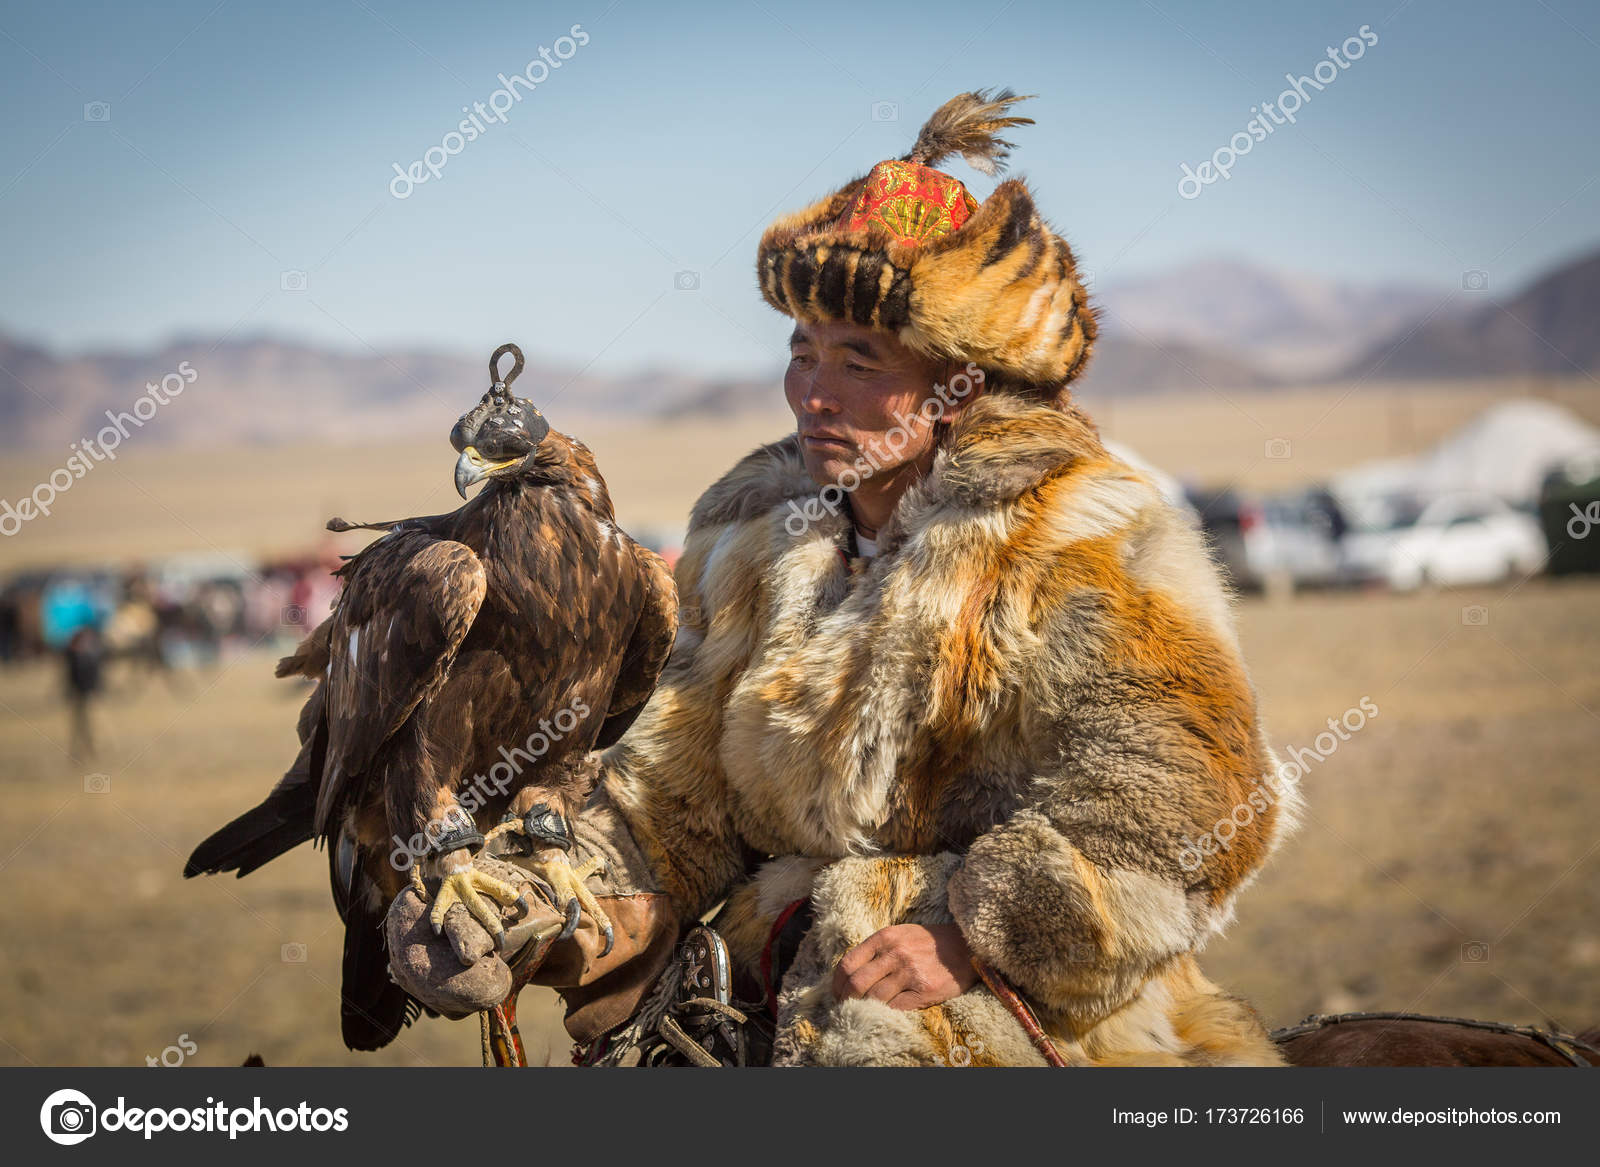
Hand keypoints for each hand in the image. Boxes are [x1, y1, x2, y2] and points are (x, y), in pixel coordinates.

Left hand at [831, 924, 978, 1010]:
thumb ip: (876, 949)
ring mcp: (911, 972)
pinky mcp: (925, 990)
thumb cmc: (929, 942)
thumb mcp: (900, 934)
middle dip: (847, 1000)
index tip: (837, 993)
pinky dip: (887, 1013)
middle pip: (857, 984)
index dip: (837, 983)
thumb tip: (849, 973)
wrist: (965, 947)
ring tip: (865, 1011)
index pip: (848, 963)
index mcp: (885, 938)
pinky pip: (896, 1008)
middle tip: (847, 1007)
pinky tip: (885, 1013)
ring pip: (875, 998)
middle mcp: (896, 953)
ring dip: (866, 1008)